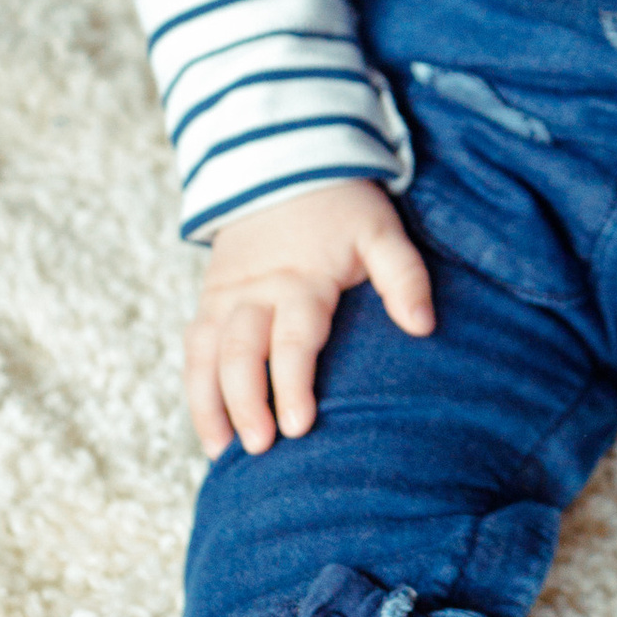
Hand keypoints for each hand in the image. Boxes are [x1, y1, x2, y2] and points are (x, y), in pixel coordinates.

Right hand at [182, 181, 431, 458]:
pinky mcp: (209, 300)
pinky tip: (208, 430)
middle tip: (259, 448)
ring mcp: (225, 296)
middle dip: (245, 403)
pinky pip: (192, 349)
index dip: (292, 384)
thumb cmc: (342, 207)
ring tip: (221, 452)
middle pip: (240, 354)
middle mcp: (255, 291)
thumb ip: (404, 276)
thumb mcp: (381, 231)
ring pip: (205, 355)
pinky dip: (195, 389)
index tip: (298, 427)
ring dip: (209, 404)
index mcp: (301, 280)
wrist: (284, 163)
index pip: (293, 340)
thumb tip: (424, 326)